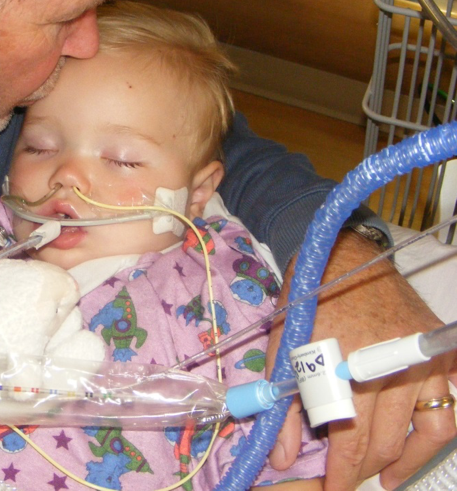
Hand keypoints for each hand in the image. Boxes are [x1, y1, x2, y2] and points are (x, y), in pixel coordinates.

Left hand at [266, 232, 456, 489]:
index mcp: (348, 359)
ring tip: (386, 478)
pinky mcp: (439, 352)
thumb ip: (284, 404)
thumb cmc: (311, 297)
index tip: (332, 489)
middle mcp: (391, 362)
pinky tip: (417, 448)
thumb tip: (283, 458)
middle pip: (383, 439)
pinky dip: (436, 433)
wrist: (348, 255)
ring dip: (404, 461)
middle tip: (348, 480)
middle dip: (363, 467)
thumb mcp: (286, 346)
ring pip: (423, 431)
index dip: (340, 471)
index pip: (349, 435)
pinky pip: (451, 406)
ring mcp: (421, 358)